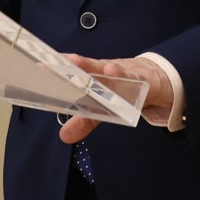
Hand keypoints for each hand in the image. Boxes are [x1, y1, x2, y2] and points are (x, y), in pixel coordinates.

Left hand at [58, 54, 174, 142]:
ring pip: (107, 68)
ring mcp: (123, 73)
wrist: (157, 78)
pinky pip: (132, 77)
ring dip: (94, 66)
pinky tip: (112, 70)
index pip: (75, 72)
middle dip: (71, 65)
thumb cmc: (126, 88)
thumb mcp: (105, 107)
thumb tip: (64, 136)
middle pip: (88, 67)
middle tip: (54, 63)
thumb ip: (85, 120)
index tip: (41, 66)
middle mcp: (106, 71)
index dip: (60, 70)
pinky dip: (123, 74)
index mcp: (95, 76)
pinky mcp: (142, 79)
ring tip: (79, 63)